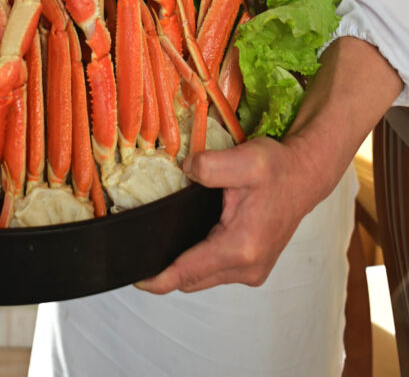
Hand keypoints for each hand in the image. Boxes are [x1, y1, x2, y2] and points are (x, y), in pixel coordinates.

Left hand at [136, 134, 318, 294]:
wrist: (304, 175)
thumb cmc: (277, 169)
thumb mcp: (245, 159)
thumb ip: (210, 166)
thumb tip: (184, 170)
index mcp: (241, 247)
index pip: (188, 271)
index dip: (158, 278)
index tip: (134, 278)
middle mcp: (247, 267)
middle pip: (192, 280)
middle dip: (166, 271)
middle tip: (140, 250)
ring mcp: (252, 271)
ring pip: (203, 278)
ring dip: (184, 267)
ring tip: (160, 243)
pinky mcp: (253, 266)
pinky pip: (215, 271)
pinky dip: (199, 262)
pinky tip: (187, 241)